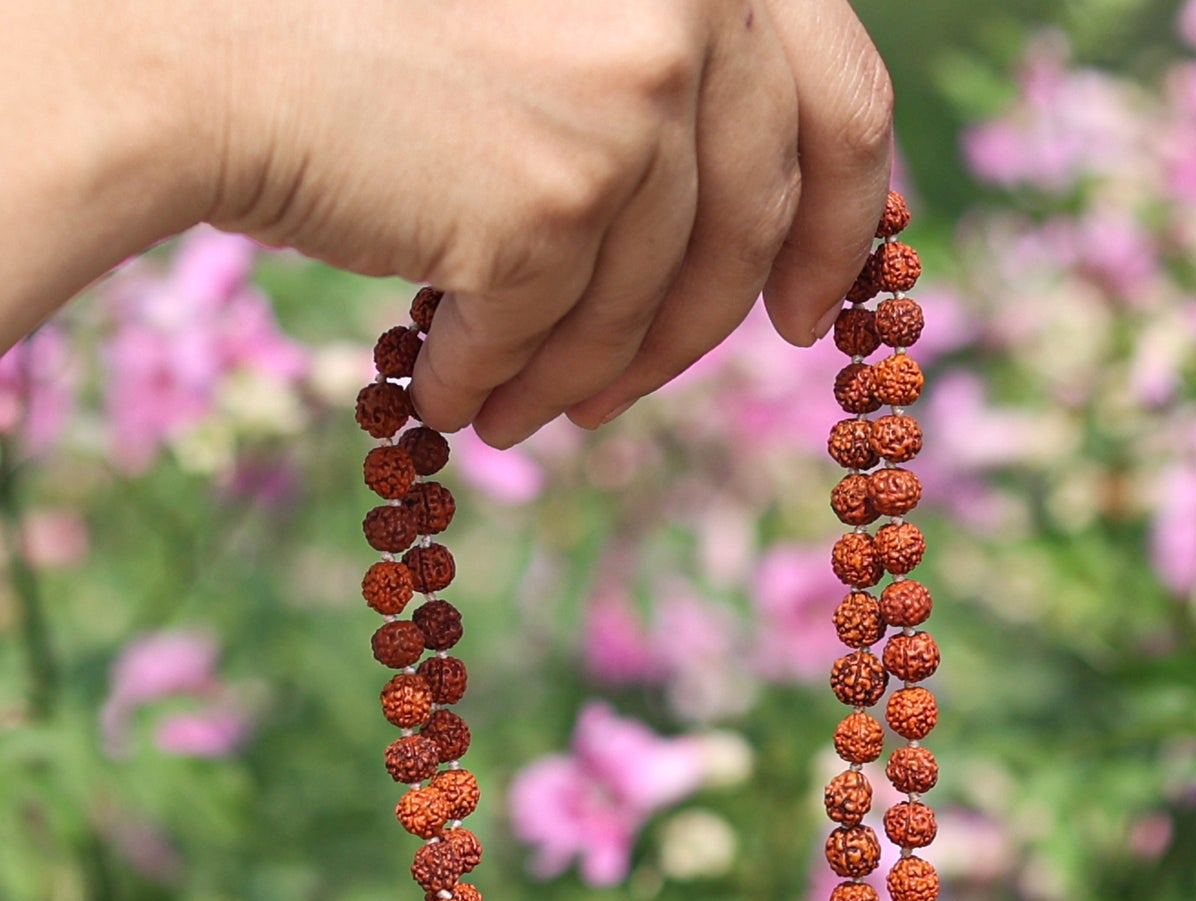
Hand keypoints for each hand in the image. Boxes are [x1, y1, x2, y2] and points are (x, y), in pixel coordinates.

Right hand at [174, 0, 892, 445]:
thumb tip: (750, 234)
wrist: (200, 42)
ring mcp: (622, 108)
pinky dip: (504, 377)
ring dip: (586, 372)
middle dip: (696, 332)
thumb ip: (660, 88)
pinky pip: (556, 334)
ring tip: (522, 410)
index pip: (836, 99)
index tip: (805, 309)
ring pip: (648, 299)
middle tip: (633, 397)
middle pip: (752, 221)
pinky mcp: (548, 205)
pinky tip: (457, 394)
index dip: (839, 220)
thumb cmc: (365, 32)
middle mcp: (681, 9)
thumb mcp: (558, 24)